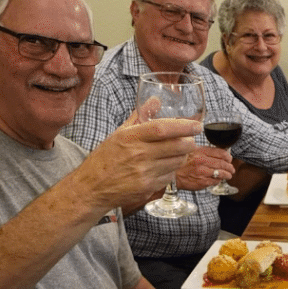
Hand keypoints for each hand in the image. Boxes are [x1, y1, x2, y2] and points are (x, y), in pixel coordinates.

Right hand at [75, 119, 201, 211]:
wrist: (91, 188)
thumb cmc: (105, 159)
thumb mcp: (119, 134)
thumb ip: (140, 116)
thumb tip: (155, 100)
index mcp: (130, 137)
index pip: (162, 128)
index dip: (183, 126)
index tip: (196, 125)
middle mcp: (138, 154)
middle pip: (177, 146)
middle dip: (190, 142)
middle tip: (191, 140)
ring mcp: (144, 172)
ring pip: (177, 162)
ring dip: (182, 156)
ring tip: (178, 152)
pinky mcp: (148, 187)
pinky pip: (170, 176)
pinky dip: (172, 170)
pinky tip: (165, 166)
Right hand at [178, 146, 234, 190]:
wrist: (172, 175)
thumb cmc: (182, 163)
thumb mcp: (192, 151)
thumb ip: (205, 151)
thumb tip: (220, 153)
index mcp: (200, 151)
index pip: (221, 153)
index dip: (228, 157)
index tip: (229, 159)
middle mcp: (202, 161)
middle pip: (223, 163)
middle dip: (230, 167)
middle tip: (231, 169)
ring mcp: (202, 172)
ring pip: (221, 173)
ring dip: (227, 174)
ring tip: (229, 175)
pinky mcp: (202, 182)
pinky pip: (215, 181)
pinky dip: (218, 180)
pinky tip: (218, 179)